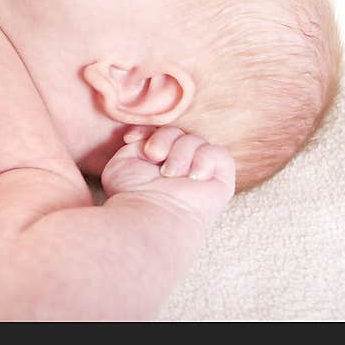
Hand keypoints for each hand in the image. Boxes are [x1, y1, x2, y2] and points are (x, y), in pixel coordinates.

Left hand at [101, 125, 235, 197]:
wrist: (150, 214)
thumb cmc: (131, 194)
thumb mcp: (123, 162)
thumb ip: (135, 143)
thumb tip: (143, 135)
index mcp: (156, 163)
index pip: (157, 132)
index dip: (146, 130)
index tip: (130, 139)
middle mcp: (179, 166)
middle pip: (176, 132)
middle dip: (162, 139)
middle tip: (154, 156)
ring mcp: (200, 172)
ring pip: (195, 140)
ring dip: (179, 154)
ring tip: (170, 175)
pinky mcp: (221, 180)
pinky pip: (218, 154)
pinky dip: (203, 160)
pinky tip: (192, 177)